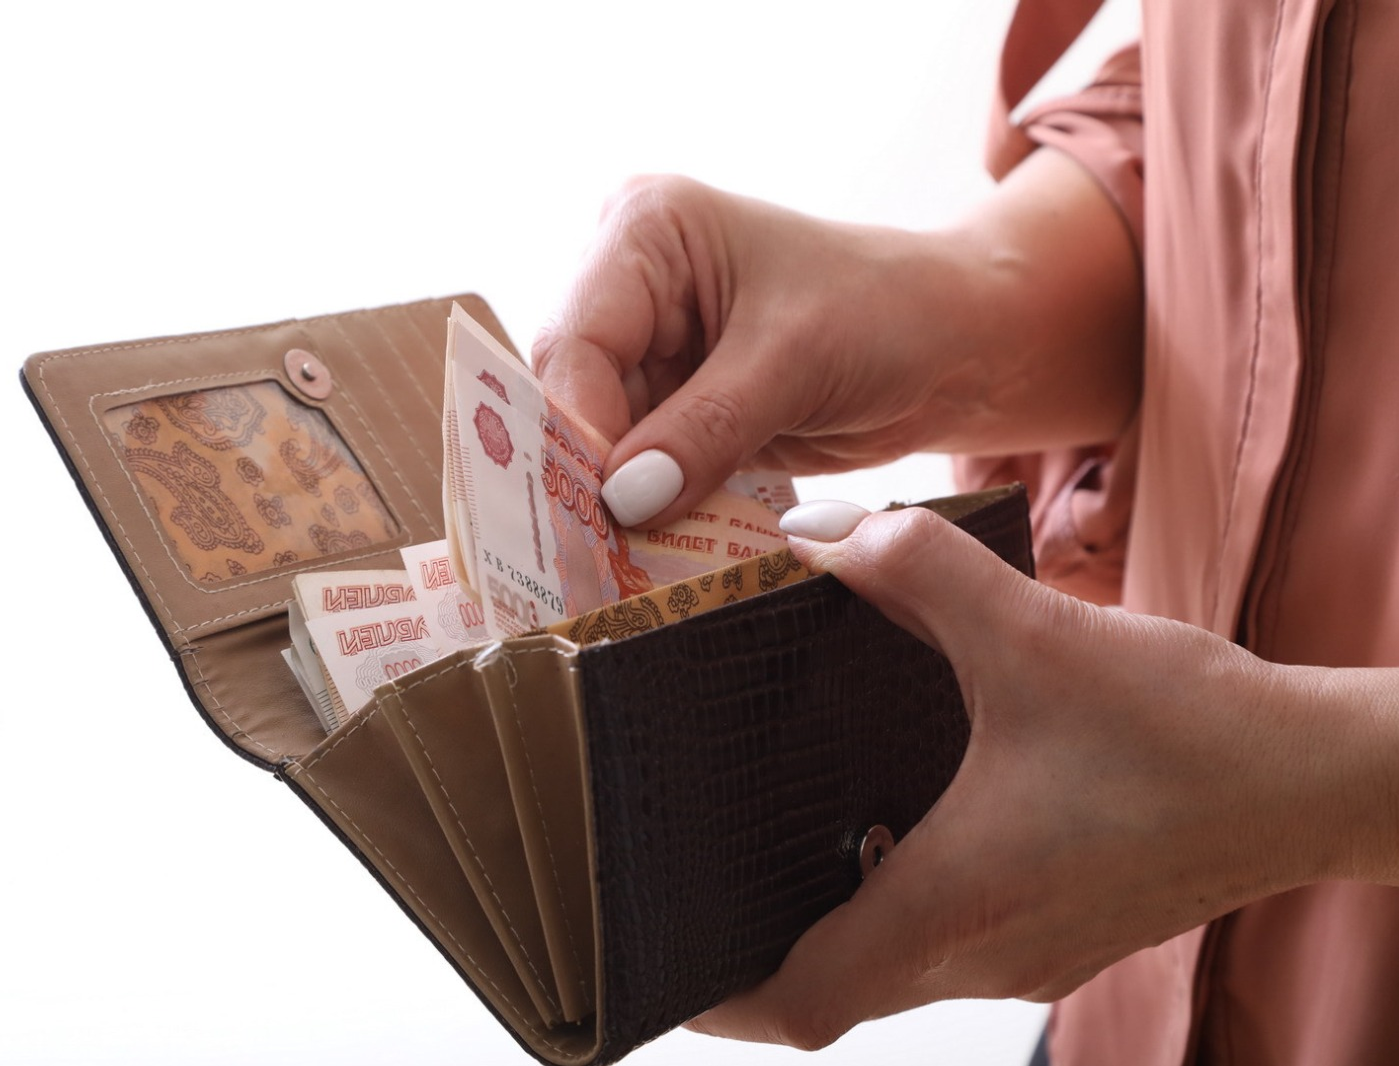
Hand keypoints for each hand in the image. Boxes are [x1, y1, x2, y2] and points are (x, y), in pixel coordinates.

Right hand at [531, 175, 976, 526]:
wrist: (956, 345)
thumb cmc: (889, 312)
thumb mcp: (794, 362)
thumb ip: (704, 429)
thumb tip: (623, 499)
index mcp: (645, 231)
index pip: (578, 339)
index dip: (577, 428)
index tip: (594, 510)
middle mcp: (630, 284)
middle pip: (574, 394)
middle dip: (587, 474)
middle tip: (591, 558)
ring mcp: (650, 350)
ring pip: (599, 442)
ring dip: (616, 506)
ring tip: (619, 569)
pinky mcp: (674, 407)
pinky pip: (641, 469)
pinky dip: (651, 514)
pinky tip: (654, 557)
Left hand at [684, 500, 1396, 1049]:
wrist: (1319, 780)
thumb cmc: (1190, 729)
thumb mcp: (1036, 631)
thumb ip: (914, 570)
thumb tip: (813, 534)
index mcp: (956, 904)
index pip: (801, 1003)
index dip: (718, 996)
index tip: (661, 950)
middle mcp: (983, 954)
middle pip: (834, 989)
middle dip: (759, 944)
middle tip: (699, 874)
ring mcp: (1028, 954)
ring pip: (893, 965)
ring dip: (831, 915)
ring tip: (775, 836)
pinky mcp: (1062, 930)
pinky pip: (948, 939)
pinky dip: (897, 895)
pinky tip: (894, 813)